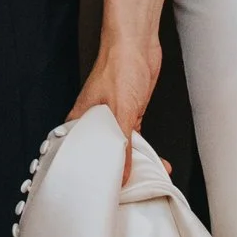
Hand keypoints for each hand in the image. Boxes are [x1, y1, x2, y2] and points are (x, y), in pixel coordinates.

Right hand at [67, 29, 161, 182]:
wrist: (137, 44)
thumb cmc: (117, 67)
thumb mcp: (120, 112)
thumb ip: (121, 145)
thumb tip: (121, 174)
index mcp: (81, 121)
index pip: (81, 155)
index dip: (89, 175)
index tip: (100, 193)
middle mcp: (94, 122)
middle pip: (103, 155)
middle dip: (116, 173)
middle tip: (128, 192)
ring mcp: (113, 119)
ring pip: (121, 149)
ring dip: (135, 163)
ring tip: (148, 179)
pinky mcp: (129, 115)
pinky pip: (135, 140)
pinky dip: (144, 151)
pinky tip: (155, 162)